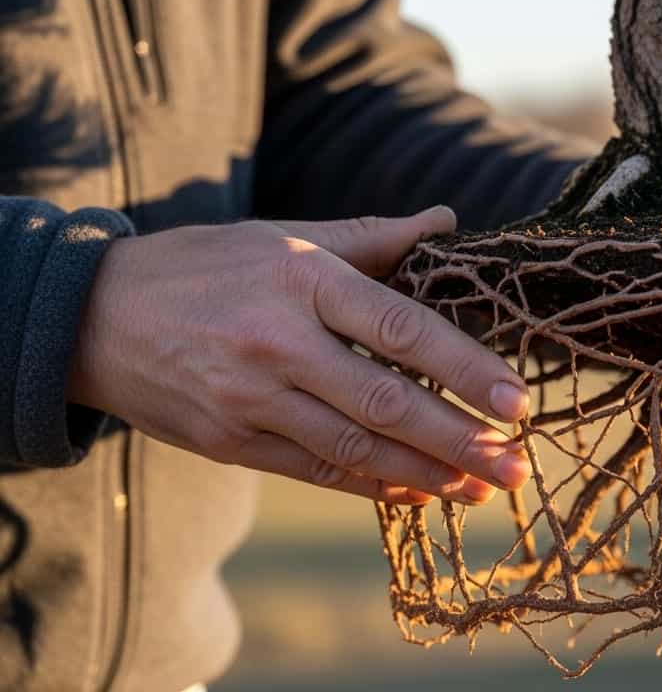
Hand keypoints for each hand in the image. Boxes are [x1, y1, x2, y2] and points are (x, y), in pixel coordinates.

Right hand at [69, 208, 532, 505]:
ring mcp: (249, 398)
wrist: (93, 314)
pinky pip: (314, 471)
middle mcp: (278, 343)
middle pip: (386, 403)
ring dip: (426, 474)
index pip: (401, 329)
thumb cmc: (207, 266)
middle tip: (517, 467)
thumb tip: (447, 220)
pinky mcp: (229, 441)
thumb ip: (371, 238)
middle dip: (460, 440)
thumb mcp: (284, 236)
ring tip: (482, 488)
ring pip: (354, 449)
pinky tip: (418, 493)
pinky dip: (370, 486)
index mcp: (301, 281)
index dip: (465, 368)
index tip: (516, 401)